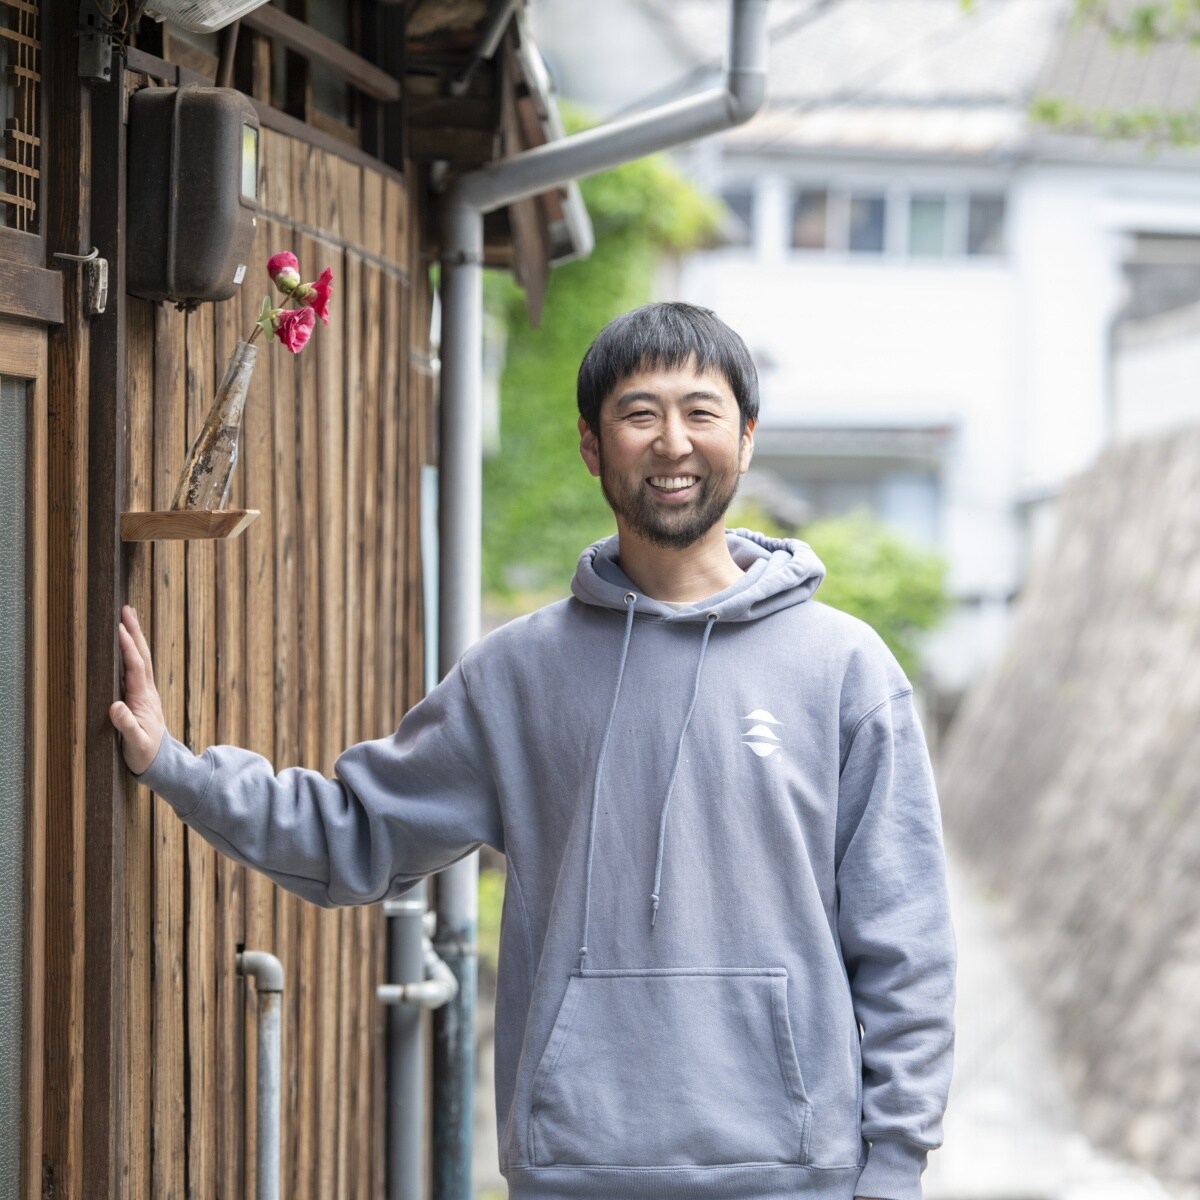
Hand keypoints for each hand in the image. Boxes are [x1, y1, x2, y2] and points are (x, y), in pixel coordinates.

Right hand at [109, 605, 166, 775]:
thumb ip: (126, 726)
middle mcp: (146, 691)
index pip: (135, 667)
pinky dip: (132, 652)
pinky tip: (126, 644)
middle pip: (141, 655)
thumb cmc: (145, 754)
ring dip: (134, 637)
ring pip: (140, 659)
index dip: (127, 647)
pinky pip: (136, 668)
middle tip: (126, 609)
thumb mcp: (135, 743)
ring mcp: (145, 692)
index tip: (119, 628)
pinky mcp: (142, 696)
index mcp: (143, 698)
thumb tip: (115, 707)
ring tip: (127, 617)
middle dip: (134, 632)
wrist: (161, 763)